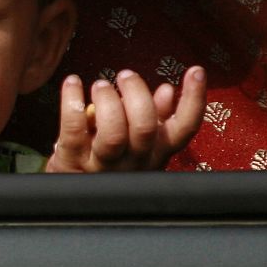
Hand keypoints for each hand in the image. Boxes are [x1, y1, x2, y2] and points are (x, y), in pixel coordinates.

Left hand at [44, 66, 206, 172]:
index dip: (193, 100)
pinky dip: (72, 101)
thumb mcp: (137, 144)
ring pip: (113, 133)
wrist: (73, 196)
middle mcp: (134, 161)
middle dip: (137, 95)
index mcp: (156, 153)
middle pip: (145, 128)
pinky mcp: (71, 161)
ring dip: (108, 101)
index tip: (195, 71)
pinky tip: (72, 83)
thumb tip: (167, 90)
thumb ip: (154, 118)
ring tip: (100, 84)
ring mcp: (102, 164)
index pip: (184, 129)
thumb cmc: (108, 161)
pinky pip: (74, 129)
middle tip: (125, 75)